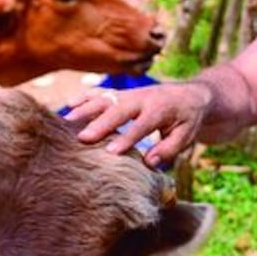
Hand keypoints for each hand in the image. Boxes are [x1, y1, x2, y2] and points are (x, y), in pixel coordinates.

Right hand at [63, 82, 211, 168]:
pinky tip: (68, 105)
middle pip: (118, 109)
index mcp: (161, 109)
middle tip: (83, 138)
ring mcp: (130, 94)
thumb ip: (169, 149)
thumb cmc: (187, 120)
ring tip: (66, 122)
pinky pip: (101, 92)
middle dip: (100, 123)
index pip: (142, 125)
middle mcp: (142, 98)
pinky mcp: (122, 93)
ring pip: (105, 98)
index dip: (127, 138)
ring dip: (85, 109)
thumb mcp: (187, 136)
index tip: (111, 153)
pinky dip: (84, 97)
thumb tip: (148, 162)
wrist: (190, 94)